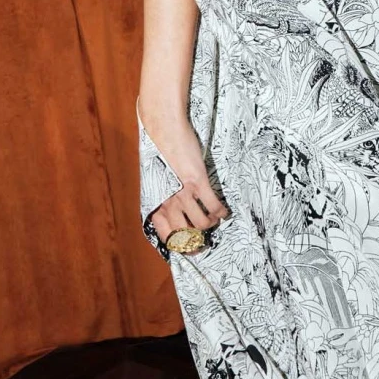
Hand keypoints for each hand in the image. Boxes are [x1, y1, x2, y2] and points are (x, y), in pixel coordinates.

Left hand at [140, 110, 230, 247]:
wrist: (163, 130)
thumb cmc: (159, 153)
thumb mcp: (156, 181)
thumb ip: (162, 197)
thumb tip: (174, 212)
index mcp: (155, 204)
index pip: (167, 237)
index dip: (180, 246)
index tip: (191, 248)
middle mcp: (167, 203)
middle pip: (186, 235)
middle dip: (198, 241)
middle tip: (206, 239)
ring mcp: (182, 194)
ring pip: (201, 223)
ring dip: (210, 224)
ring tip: (214, 219)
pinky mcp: (197, 182)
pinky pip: (213, 206)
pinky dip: (221, 211)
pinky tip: (223, 211)